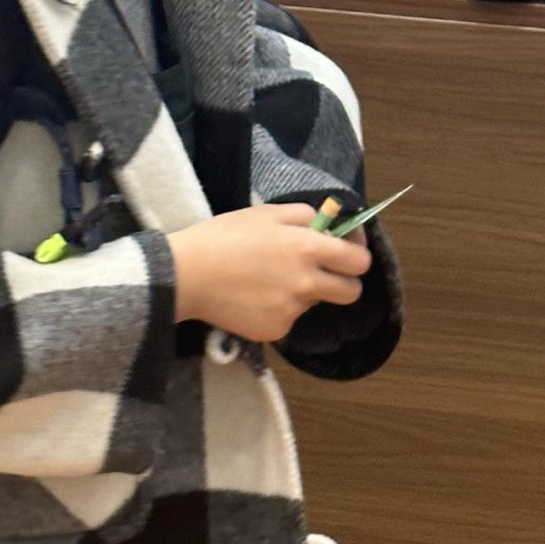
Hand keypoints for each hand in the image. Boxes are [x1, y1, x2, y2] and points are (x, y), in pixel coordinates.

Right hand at [169, 203, 370, 343]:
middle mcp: (306, 283)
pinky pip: (289, 318)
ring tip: (268, 279)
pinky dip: (278, 308)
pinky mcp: (275, 331)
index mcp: (308, 248)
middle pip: (351, 292)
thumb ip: (305, 216)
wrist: (185, 275)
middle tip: (321, 271)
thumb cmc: (223, 236)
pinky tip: (253, 296)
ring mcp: (292, 311)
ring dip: (303, 291)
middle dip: (343, 281)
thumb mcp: (265, 213)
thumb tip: (328, 226)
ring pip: (314, 303)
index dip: (357, 254)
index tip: (347, 249)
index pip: (359, 261)